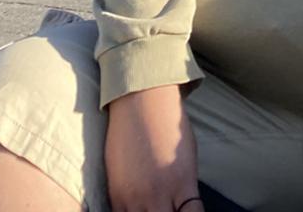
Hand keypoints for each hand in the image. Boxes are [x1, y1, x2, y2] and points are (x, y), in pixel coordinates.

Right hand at [104, 85, 200, 211]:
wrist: (142, 101)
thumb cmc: (168, 124)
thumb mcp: (186, 158)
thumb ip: (184, 189)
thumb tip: (183, 208)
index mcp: (183, 184)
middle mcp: (159, 195)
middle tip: (168, 209)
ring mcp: (135, 197)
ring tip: (152, 207)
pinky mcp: (115, 195)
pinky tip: (137, 208)